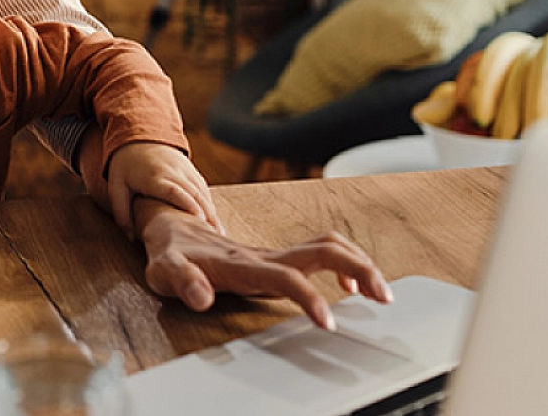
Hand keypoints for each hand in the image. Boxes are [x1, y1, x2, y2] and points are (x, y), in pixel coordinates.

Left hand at [105, 141, 222, 235]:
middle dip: (206, 215)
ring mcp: (186, 171)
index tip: (199, 219)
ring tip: (219, 235)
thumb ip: (121, 212)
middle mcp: (174, 172)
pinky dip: (211, 206)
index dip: (187, 204)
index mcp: (154, 177)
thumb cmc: (126, 165)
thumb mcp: (116, 185)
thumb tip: (131, 238)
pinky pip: (204, 190)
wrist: (140, 137)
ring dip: (212, 213)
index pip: (173, 190)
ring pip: (202, 193)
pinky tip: (216, 223)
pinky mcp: (192, 172)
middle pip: (194, 194)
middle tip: (214, 237)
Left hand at [134, 201, 392, 330]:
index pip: (286, 277)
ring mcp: (273, 253)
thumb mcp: (165, 270)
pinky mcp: (277, 256)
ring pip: (328, 246)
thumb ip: (182, 281)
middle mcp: (264, 255)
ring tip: (381, 292)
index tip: (328, 322)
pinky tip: (351, 286)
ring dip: (359, 263)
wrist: (170, 225)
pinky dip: (345, 264)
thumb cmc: (169, 252)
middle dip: (357, 269)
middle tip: (383, 296)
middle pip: (323, 251)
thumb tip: (200, 297)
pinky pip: (320, 252)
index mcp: (242, 263)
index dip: (309, 297)